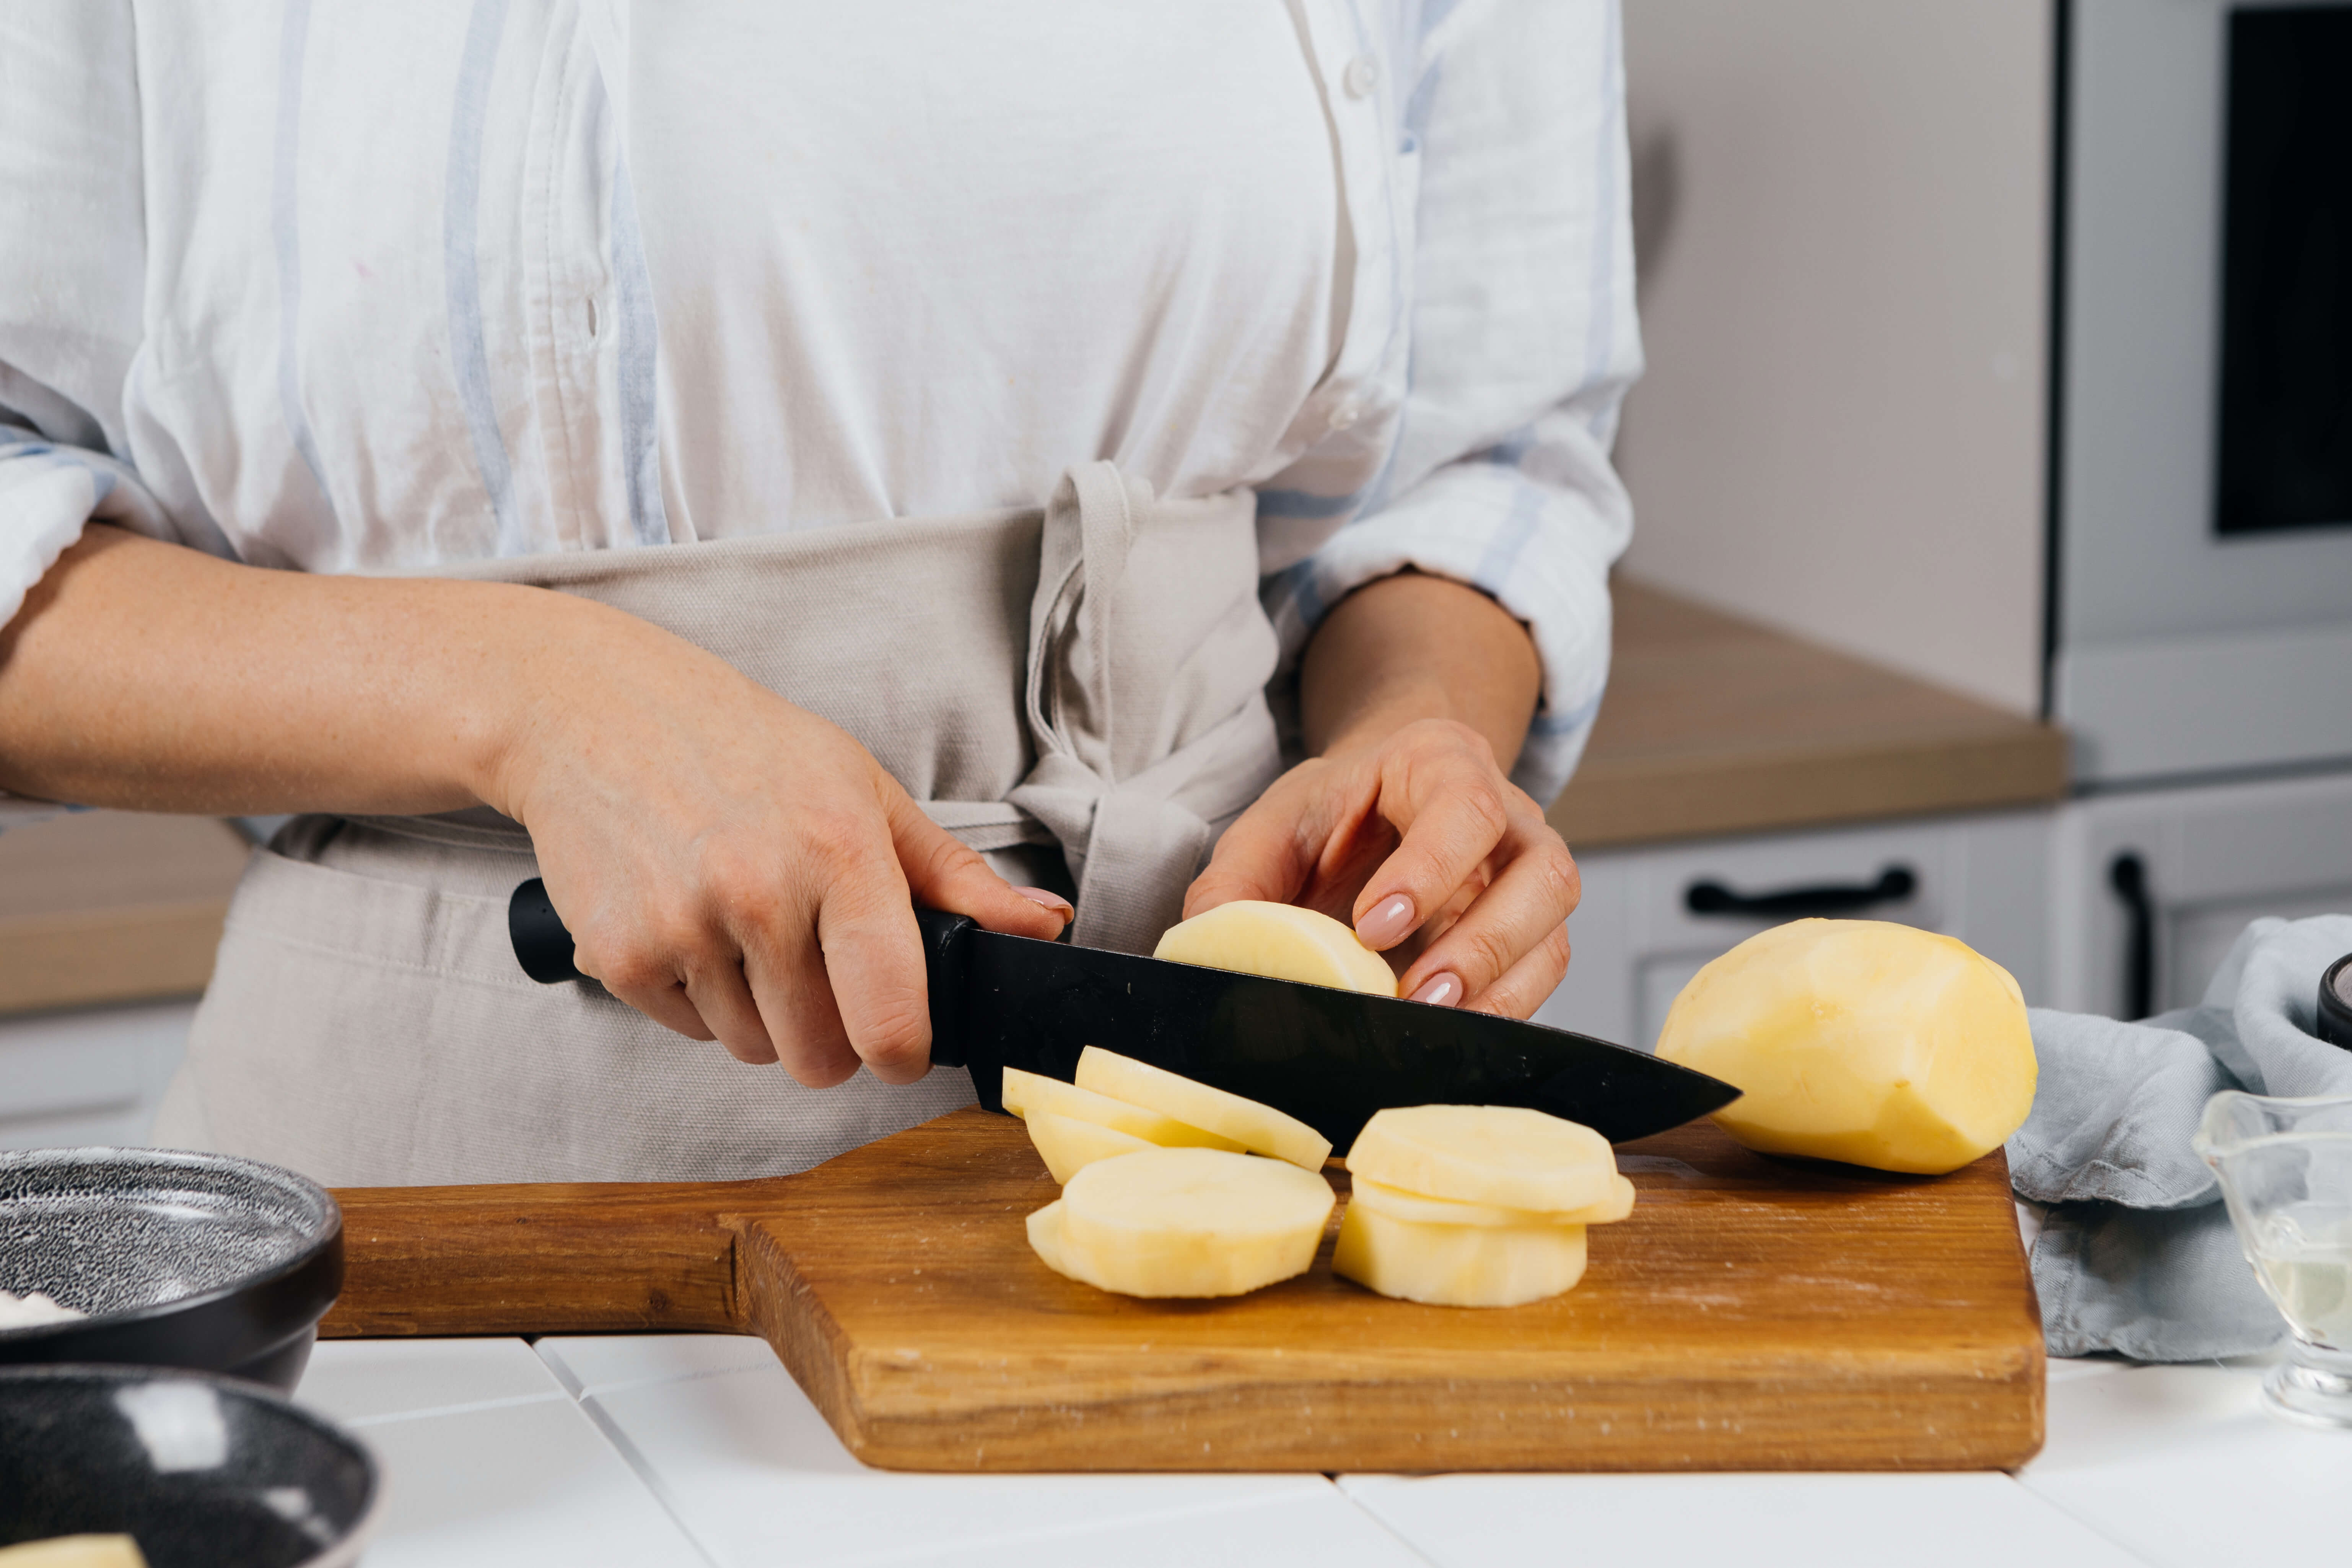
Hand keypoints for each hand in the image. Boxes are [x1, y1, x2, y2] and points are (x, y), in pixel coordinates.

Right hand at [486, 598, 1069, 1085]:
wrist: (597, 711)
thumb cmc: (747, 748)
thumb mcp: (866, 792)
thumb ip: (956, 877)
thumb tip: (1045, 927)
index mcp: (839, 852)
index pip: (891, 1017)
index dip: (904, 1053)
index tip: (902, 1043)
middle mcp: (760, 893)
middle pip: (821, 1056)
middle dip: (831, 1035)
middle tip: (816, 967)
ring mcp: (683, 927)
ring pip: (755, 1051)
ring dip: (763, 1015)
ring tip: (747, 929)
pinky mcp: (619, 956)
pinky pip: (690, 1033)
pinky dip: (701, 1001)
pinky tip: (695, 926)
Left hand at [1183, 716, 1578, 1018]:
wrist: (1378, 804)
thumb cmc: (1330, 816)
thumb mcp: (1271, 828)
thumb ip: (1234, 883)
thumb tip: (1203, 948)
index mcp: (1442, 764)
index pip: (1463, 808)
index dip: (1429, 871)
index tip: (1372, 929)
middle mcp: (1509, 814)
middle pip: (1539, 871)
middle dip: (1480, 942)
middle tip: (1416, 993)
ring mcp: (1529, 873)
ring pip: (1553, 926)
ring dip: (1500, 984)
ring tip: (1434, 1023)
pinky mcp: (1533, 929)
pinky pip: (1544, 971)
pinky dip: (1506, 1008)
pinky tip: (1453, 1035)